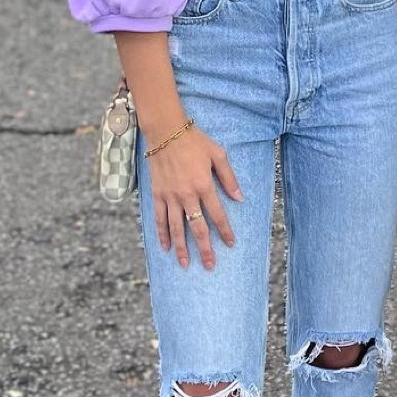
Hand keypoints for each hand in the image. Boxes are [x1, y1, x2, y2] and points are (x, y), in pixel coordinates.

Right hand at [147, 123, 242, 269]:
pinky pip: (159, 218)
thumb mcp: (218, 154)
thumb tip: (239, 198)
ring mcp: (170, 196)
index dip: (225, 231)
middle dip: (204, 248)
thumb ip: (229, 178)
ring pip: (176, 228)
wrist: (165, 131)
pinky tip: (165, 247)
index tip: (231, 244)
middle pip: (197, 228)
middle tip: (209, 265)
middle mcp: (187, 195)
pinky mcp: (157, 194)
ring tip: (185, 264)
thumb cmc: (194, 140)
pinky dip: (162, 234)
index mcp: (204, 186)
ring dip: (181, 248)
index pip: (217, 215)